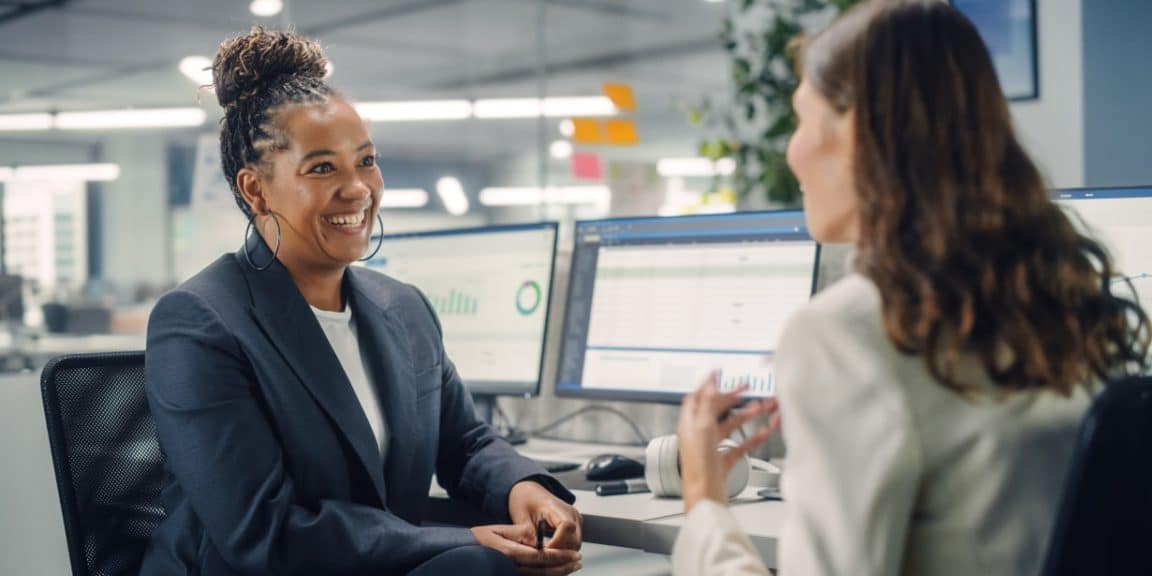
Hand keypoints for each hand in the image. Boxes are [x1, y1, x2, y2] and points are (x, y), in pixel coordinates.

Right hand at [470, 524, 581, 575]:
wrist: (463, 552)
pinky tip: (557, 573)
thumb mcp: (500, 530)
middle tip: (578, 561)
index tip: (574, 554)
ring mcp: (512, 574)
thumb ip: (521, 534)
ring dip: (559, 573)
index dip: (561, 556)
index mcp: (512, 553)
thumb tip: (539, 539)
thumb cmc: (480, 540)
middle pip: (545, 571)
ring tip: (572, 567)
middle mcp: (513, 567)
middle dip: (565, 566)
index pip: (543, 557)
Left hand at [508, 480, 582, 551]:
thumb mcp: (521, 517)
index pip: (567, 526)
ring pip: (576, 543)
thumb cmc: (525, 500)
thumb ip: (529, 535)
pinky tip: (551, 553)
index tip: (545, 552)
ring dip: (563, 553)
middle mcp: (570, 512)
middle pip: (575, 538)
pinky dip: (564, 549)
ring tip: (546, 557)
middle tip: (544, 559)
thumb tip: (535, 553)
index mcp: (556, 506)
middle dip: (560, 552)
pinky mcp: (574, 525)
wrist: (529, 491)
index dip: (558, 543)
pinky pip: (573, 542)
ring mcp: (574, 519)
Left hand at [677, 372, 779, 512]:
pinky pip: (740, 445)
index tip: (719, 372)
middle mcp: (699, 434)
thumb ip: (706, 406)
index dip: (707, 383)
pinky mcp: (723, 462)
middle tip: (747, 388)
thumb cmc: (699, 467)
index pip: (696, 397)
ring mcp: (711, 448)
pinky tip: (763, 432)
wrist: (705, 497)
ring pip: (730, 426)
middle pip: (716, 410)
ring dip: (746, 416)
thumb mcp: (702, 429)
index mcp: (689, 424)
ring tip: (762, 408)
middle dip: (733, 398)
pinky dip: (752, 437)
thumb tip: (708, 386)